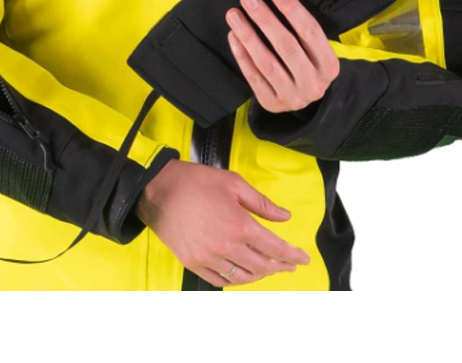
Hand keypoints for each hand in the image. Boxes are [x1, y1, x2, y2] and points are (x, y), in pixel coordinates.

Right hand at [135, 159, 311, 286]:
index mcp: (239, 225)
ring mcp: (209, 258)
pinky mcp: (194, 264)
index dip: (293, 255)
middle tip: (290, 263)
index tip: (304, 259)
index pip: (275, 248)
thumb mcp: (233, 183)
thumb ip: (262, 203)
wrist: (158, 190)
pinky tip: (244, 273)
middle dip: (280, 266)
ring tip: (269, 268)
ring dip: (260, 274)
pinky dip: (237, 279)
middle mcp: (226, 247)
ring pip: (243, 277)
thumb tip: (285, 217)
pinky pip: (221, 280)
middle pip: (262, 266)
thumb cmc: (195, 182)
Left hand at [225, 0, 339, 113]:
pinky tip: (233, 35)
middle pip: (287, 46)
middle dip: (265, 19)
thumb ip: (303, 30)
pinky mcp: (272, 103)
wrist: (303, 98)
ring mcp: (292, 97)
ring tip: (234, 14)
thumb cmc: (308, 63)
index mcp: (329, 66)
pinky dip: (241, 54)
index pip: (311, 32)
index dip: (292, 9)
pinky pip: (253, 76)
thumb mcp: (316, 51)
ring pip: (266, 62)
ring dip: (248, 35)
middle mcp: (313, 84)